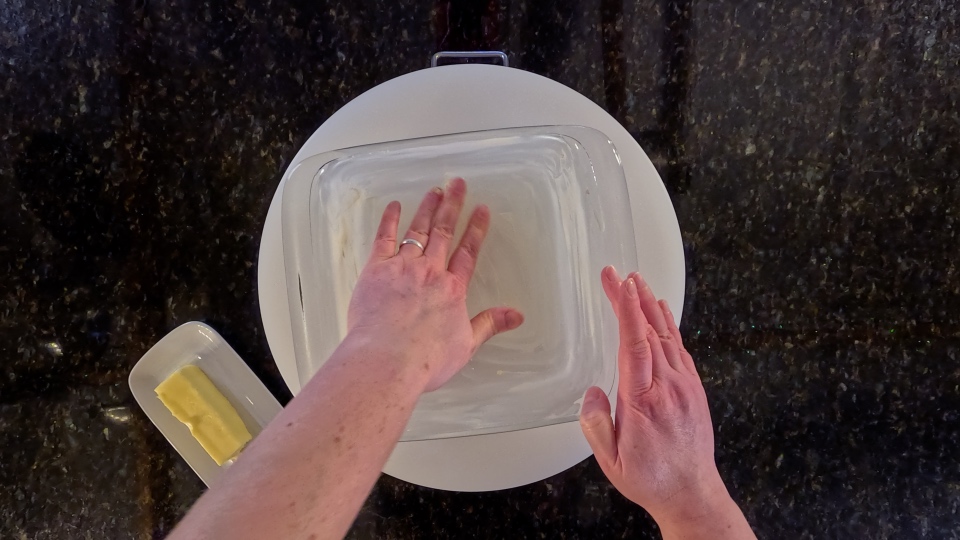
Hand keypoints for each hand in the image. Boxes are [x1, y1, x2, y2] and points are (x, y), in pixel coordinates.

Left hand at [346, 178, 523, 391]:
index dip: (476, 229)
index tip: (481, 209)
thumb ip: (490, 324)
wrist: (387, 360)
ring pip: (417, 231)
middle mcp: (430, 272)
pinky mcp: (376, 270)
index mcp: (452, 289)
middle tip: (458, 184)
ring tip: (434, 190)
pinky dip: (389, 220)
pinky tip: (394, 206)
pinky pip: (384, 238)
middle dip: (452, 206)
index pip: (468, 252)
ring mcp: (403, 268)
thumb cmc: (425, 359)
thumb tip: (517, 316)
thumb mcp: (466, 345)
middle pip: (444, 232)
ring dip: (426, 208)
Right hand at [579, 267, 735, 528]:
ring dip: (650, 306)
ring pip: (667, 335)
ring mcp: (685, 386)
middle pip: (650, 331)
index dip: (627, 309)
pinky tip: (661, 312)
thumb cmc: (651, 478)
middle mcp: (668, 387)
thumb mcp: (610, 459)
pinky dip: (669, 325)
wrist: (692, 493)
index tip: (618, 283)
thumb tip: (592, 392)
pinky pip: (680, 348)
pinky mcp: (693, 389)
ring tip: (637, 281)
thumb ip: (595, 423)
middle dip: (632, 298)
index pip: (635, 344)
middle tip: (617, 274)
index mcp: (644, 401)